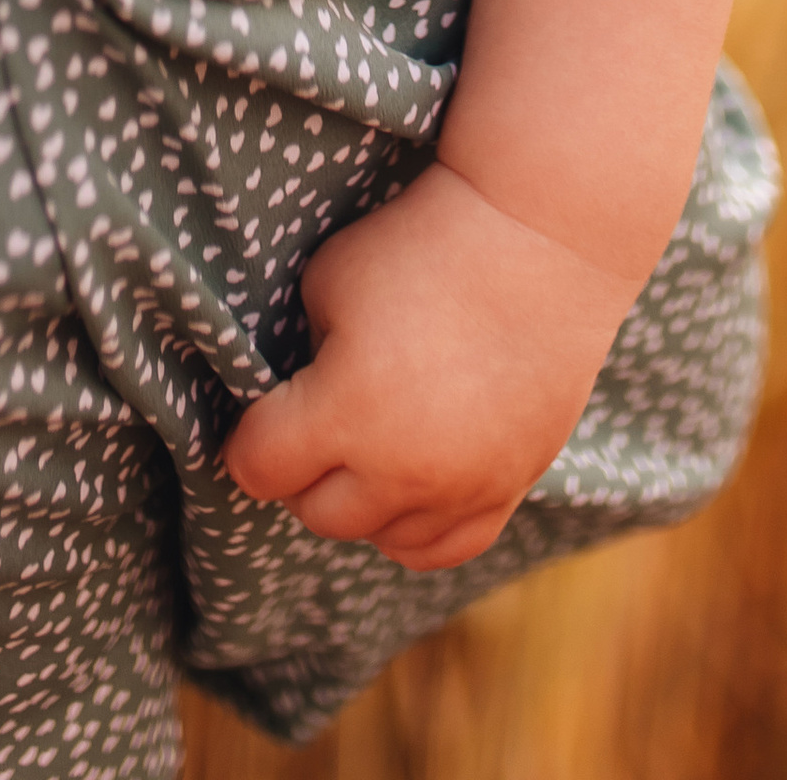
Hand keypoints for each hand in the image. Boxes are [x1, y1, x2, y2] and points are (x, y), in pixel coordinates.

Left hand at [220, 158, 638, 572]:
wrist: (538, 240)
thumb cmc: (421, 244)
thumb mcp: (328, 284)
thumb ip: (304, 357)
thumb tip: (299, 399)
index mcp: (346, 413)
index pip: (258, 468)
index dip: (248, 442)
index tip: (256, 421)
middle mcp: (402, 469)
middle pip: (318, 513)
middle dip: (301, 475)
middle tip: (309, 430)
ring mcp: (462, 486)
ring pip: (380, 537)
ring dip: (360, 501)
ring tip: (363, 449)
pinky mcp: (510, 486)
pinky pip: (445, 547)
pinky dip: (413, 528)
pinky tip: (406, 490)